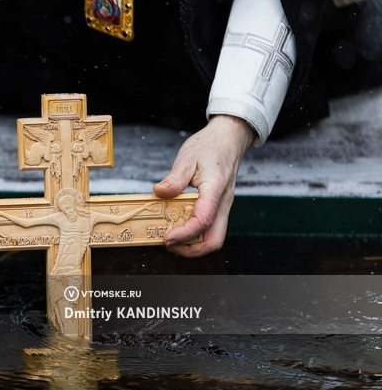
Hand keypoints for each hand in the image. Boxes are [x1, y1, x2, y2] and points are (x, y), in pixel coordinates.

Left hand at [154, 115, 255, 256]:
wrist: (229, 139)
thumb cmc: (209, 146)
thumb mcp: (187, 158)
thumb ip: (174, 178)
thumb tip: (160, 193)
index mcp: (215, 189)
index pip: (202, 220)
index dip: (184, 234)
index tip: (167, 238)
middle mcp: (223, 202)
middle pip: (214, 240)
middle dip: (191, 250)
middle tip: (169, 243)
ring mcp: (223, 206)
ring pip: (214, 237)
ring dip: (193, 244)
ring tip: (172, 237)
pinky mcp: (219, 207)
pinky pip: (210, 228)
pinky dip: (195, 234)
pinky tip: (179, 227)